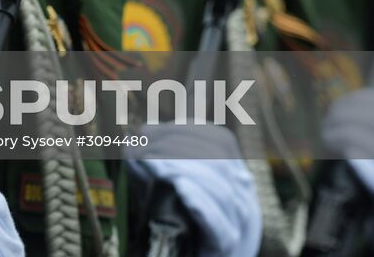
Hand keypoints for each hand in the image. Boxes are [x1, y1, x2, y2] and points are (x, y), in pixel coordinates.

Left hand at [128, 124, 260, 256]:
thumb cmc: (173, 229)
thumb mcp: (162, 191)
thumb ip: (150, 169)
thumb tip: (130, 145)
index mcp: (235, 179)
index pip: (220, 141)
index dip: (184, 129)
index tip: (147, 131)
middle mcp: (243, 198)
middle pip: (219, 160)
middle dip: (175, 146)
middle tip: (142, 148)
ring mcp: (239, 226)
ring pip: (220, 190)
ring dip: (182, 169)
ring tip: (150, 163)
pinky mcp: (226, 249)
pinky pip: (220, 227)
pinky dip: (201, 204)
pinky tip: (180, 187)